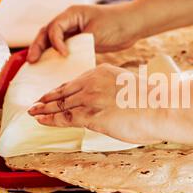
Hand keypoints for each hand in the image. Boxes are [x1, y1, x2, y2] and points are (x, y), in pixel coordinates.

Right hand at [27, 3, 142, 62]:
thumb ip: (80, 40)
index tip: (63, 54)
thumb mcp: (96, 32)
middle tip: (32, 61)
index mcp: (72, 14)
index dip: (55, 42)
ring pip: (54, 40)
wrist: (133, 24)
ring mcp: (75, 30)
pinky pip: (65, 47)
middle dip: (38, 46)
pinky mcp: (81, 39)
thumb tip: (65, 53)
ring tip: (36, 64)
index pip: (54, 28)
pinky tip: (55, 66)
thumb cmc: (117, 23)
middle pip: (47, 33)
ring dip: (45, 51)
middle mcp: (70, 20)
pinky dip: (58, 55)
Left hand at [27, 64, 163, 143]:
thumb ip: (116, 90)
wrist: (160, 107)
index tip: (54, 94)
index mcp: (102, 71)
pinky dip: (49, 119)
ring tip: (33, 112)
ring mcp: (89, 98)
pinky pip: (63, 117)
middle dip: (48, 98)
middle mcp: (92, 82)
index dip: (62, 89)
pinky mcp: (89, 115)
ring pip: (60, 104)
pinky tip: (40, 120)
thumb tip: (114, 102)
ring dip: (43, 109)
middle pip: (64, 91)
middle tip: (36, 102)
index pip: (76, 81)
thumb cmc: (152, 101)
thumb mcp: (130, 86)